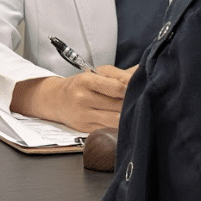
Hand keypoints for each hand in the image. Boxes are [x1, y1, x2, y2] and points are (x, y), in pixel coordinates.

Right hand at [11, 65, 133, 131]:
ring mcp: (84, 116)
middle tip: (143, 99)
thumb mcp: (97, 73)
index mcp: (86, 81)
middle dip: (132, 102)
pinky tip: (126, 121)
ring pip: (116, 120)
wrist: (56, 100)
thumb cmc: (81, 84)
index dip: (131, 88)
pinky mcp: (86, 129)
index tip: (139, 87)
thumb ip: (120, 74)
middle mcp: (83, 99)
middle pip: (118, 104)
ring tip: (136, 111)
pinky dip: (120, 126)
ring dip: (128, 116)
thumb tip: (143, 71)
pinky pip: (109, 129)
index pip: (117, 87)